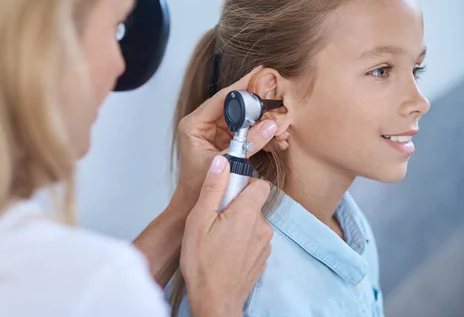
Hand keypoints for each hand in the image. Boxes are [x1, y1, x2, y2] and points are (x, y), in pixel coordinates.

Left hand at [171, 66, 289, 213]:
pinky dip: (261, 135)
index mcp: (195, 124)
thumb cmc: (199, 188)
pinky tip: (277, 138)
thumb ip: (248, 143)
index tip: (261, 73)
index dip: (243, 86)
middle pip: (235, 106)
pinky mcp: (225, 141)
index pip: (222, 98)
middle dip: (258, 106)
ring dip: (263, 122)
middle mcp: (204, 124)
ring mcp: (215, 132)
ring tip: (281, 127)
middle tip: (278, 100)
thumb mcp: (226, 163)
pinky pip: (246, 132)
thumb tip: (270, 126)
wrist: (192, 207)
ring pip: (243, 118)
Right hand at [181, 155, 272, 316]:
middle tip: (213, 219)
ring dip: (237, 223)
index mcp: (248, 213)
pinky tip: (223, 251)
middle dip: (235, 205)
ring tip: (216, 238)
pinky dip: (241, 240)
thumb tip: (222, 162)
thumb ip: (213, 189)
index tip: (226, 191)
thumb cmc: (203, 264)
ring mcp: (264, 245)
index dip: (243, 183)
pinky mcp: (262, 258)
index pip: (259, 184)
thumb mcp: (198, 220)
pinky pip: (253, 238)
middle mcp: (262, 227)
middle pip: (254, 203)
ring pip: (252, 221)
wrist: (215, 302)